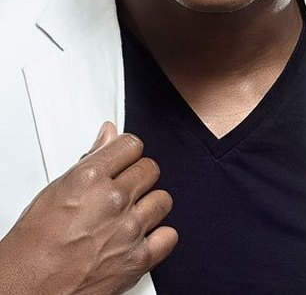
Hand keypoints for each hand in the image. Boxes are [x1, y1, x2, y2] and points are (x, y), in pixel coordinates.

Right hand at [0, 122, 177, 293]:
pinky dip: (158, 236)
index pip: (132, 145)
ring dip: (149, 204)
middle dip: (138, 176)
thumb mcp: (57, 189)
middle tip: (124, 188)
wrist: (27, 288)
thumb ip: (91, 159)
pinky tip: (142, 236)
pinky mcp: (138, 260)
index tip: (125, 159)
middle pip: (150, 169)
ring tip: (131, 213)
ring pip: (162, 199)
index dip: (128, 152)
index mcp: (90, 178)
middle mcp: (113, 200)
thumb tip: (108, 135)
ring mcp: (128, 230)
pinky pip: (169, 236)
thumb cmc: (33, 243)